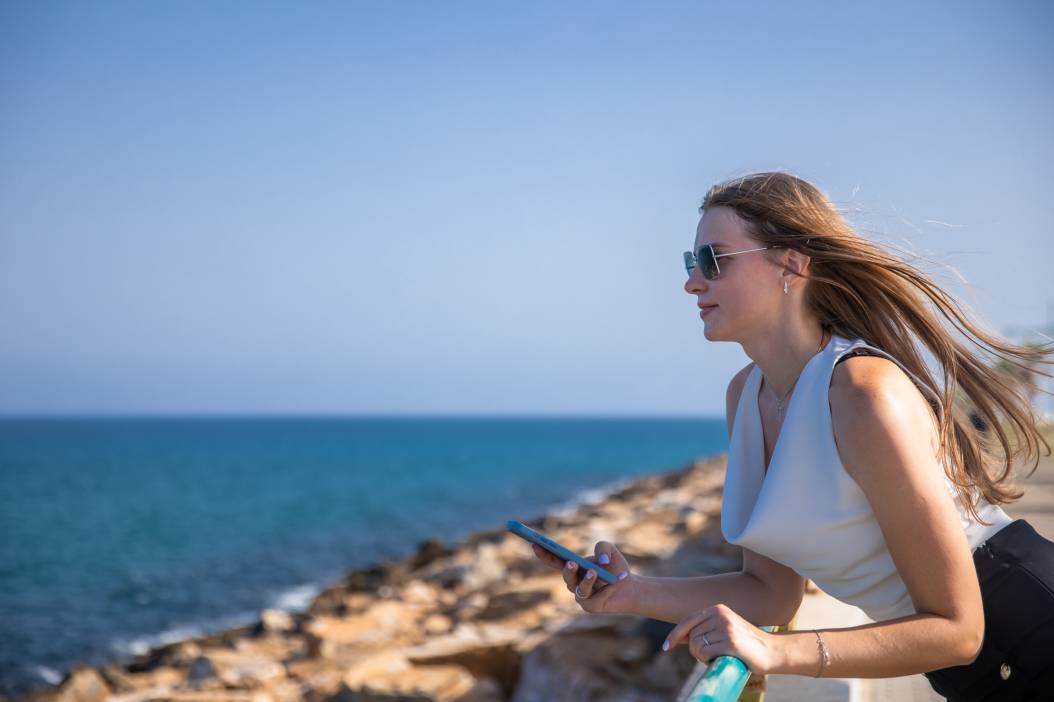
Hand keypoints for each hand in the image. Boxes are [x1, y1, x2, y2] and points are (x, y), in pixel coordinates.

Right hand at [530, 541, 637, 614]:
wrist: (630, 588)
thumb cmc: (615, 568)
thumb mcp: (610, 551)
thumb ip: (603, 547)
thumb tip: (600, 560)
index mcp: (573, 567)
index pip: (555, 561)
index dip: (544, 553)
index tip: (535, 544)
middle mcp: (574, 582)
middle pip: (565, 575)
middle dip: (567, 569)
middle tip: (571, 562)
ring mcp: (581, 595)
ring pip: (578, 588)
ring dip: (585, 579)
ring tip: (593, 571)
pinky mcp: (591, 606)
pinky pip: (593, 596)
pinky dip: (602, 585)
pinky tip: (612, 576)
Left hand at [663, 604, 782, 674]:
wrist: (773, 651)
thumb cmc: (746, 645)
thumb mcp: (724, 630)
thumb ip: (705, 630)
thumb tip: (680, 637)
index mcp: (718, 609)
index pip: (688, 621)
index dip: (675, 635)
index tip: (667, 647)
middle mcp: (720, 614)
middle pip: (691, 636)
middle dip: (695, 650)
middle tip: (710, 657)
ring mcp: (726, 627)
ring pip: (696, 645)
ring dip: (701, 657)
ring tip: (717, 657)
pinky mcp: (731, 641)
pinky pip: (704, 652)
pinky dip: (707, 660)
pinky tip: (719, 660)